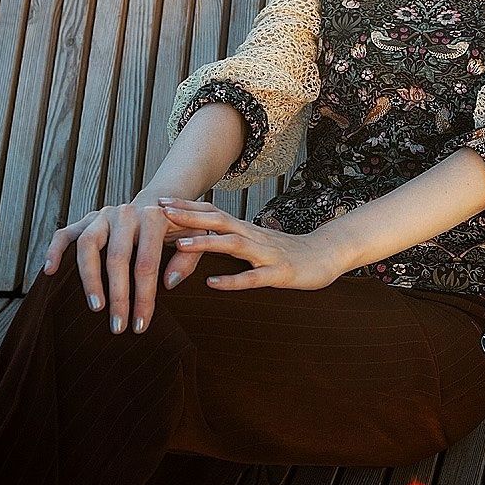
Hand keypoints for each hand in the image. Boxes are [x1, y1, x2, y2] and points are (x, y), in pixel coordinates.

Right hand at [42, 197, 208, 334]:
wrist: (162, 200)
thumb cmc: (179, 229)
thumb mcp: (196, 239)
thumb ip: (189, 259)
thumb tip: (168, 283)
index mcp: (154, 217)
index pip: (146, 263)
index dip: (144, 297)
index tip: (141, 325)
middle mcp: (126, 213)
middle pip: (117, 258)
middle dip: (118, 296)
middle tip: (118, 326)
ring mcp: (103, 215)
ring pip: (87, 245)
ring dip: (89, 278)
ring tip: (95, 307)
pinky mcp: (86, 219)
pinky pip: (65, 234)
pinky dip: (54, 251)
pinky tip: (49, 272)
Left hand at [158, 198, 344, 290]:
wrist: (326, 256)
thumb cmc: (286, 252)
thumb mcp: (254, 243)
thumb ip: (229, 240)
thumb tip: (198, 239)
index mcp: (245, 229)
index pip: (211, 212)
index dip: (186, 206)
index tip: (158, 201)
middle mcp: (253, 236)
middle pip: (217, 220)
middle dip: (188, 216)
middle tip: (160, 210)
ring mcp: (266, 254)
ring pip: (232, 244)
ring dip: (205, 244)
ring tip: (178, 244)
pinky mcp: (278, 273)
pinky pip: (253, 277)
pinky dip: (232, 280)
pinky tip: (213, 284)